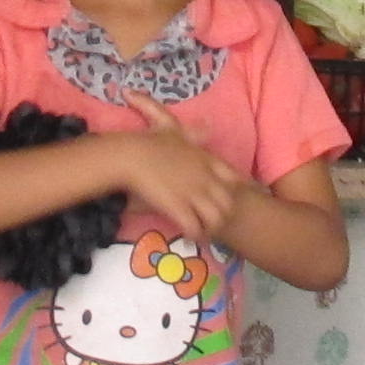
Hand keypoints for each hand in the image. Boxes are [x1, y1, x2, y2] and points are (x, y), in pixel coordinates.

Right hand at [113, 93, 243, 241]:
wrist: (131, 156)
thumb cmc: (150, 142)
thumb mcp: (178, 131)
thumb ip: (196, 132)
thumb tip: (210, 127)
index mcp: (206, 160)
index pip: (233, 178)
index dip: (234, 190)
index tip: (226, 197)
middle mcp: (204, 178)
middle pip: (228, 203)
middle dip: (223, 214)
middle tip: (212, 221)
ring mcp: (193, 194)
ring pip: (215, 219)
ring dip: (210, 228)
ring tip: (202, 232)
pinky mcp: (178, 208)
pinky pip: (195, 228)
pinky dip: (194, 235)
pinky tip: (187, 236)